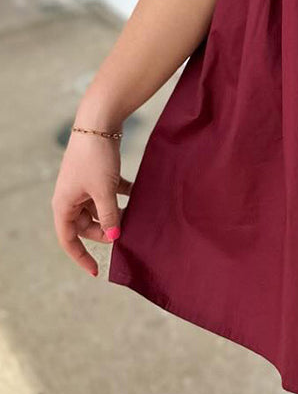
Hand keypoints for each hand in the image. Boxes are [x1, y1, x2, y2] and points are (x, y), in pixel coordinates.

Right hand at [51, 130, 132, 277]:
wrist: (99, 121)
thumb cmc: (95, 157)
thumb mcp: (103, 191)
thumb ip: (109, 216)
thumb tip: (114, 237)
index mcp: (63, 204)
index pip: (68, 239)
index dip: (81, 257)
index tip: (96, 272)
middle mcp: (70, 196)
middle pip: (86, 225)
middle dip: (105, 230)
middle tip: (125, 234)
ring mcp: (83, 184)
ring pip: (98, 208)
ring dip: (114, 213)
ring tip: (134, 216)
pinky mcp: (96, 173)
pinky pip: (107, 192)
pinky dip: (121, 195)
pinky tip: (137, 194)